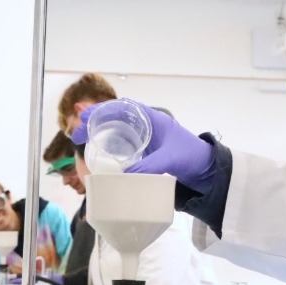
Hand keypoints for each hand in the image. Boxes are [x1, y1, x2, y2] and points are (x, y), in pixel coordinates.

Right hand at [72, 99, 214, 193]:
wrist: (208, 168)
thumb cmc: (192, 156)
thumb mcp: (169, 159)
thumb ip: (148, 167)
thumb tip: (123, 178)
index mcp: (153, 118)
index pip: (123, 107)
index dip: (101, 110)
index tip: (84, 119)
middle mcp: (147, 125)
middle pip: (116, 117)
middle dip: (94, 123)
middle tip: (77, 135)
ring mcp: (146, 138)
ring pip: (118, 131)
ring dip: (100, 135)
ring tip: (83, 144)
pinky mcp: (146, 151)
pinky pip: (124, 145)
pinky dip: (110, 148)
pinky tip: (100, 157)